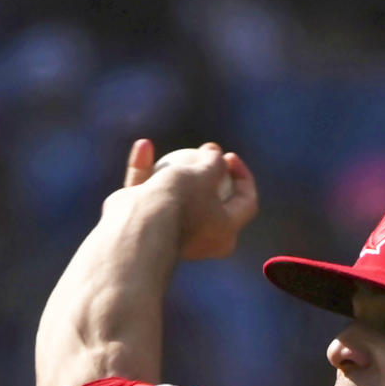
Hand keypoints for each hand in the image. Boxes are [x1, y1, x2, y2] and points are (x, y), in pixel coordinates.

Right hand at [111, 138, 258, 260]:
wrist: (137, 227)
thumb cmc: (179, 202)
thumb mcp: (204, 174)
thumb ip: (214, 163)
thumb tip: (215, 154)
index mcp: (225, 233)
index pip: (247, 203)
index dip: (244, 177)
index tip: (229, 156)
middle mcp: (203, 239)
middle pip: (215, 203)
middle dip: (212, 175)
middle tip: (207, 152)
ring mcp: (173, 233)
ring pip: (179, 198)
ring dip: (177, 171)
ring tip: (178, 151)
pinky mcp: (146, 225)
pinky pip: (150, 194)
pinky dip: (147, 172)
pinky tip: (143, 146)